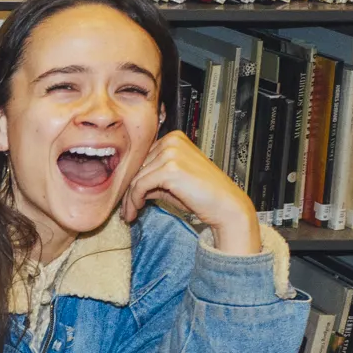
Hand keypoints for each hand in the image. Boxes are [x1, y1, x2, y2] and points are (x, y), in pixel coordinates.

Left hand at [117, 130, 261, 254]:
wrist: (225, 204)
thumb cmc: (201, 193)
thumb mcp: (171, 181)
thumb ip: (151, 177)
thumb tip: (127, 185)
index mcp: (173, 138)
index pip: (141, 158)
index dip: (132, 180)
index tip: (127, 197)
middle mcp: (171, 141)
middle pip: (136, 168)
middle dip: (129, 192)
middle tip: (126, 210)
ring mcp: (171, 153)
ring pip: (136, 178)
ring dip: (130, 200)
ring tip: (130, 214)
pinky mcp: (170, 168)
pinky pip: (140, 185)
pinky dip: (134, 200)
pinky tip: (137, 210)